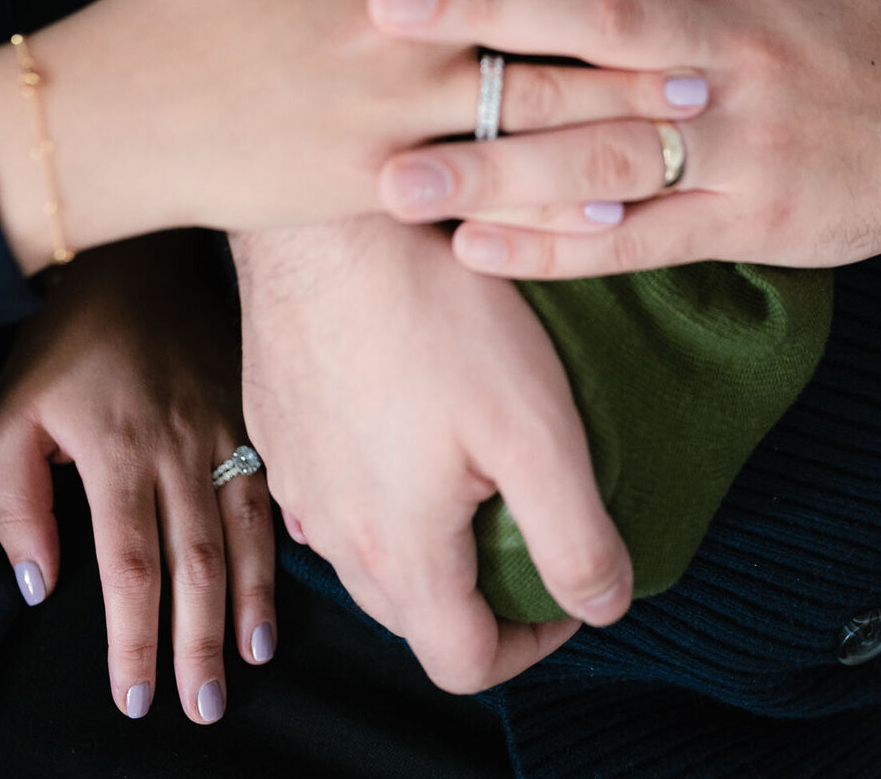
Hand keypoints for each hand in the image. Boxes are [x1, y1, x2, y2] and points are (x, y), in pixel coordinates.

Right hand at [0, 0, 715, 273]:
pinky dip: (551, 192)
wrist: (117, 114)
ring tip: (704, 87)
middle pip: (539, 2)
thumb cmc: (186, 1)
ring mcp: (391, 114)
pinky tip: (618, 196)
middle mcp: (398, 33)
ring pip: (530, 100)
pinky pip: (483, 187)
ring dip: (624, 90)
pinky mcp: (373, 186)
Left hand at [0, 236, 272, 723]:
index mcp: (119, 454)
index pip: (132, 567)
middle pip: (197, 562)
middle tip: (205, 707)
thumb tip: (44, 584)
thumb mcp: (9, 417)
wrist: (138, 262)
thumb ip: (14, 505)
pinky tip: (294, 568)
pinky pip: (275, 480)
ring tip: (255, 654)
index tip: (136, 696)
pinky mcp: (254, 410)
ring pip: (246, 527)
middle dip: (201, 642)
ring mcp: (226, 426)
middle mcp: (181, 447)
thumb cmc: (67, 347)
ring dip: (253, 597)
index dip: (136, 638)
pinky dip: (284, 533)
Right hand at [233, 217, 631, 693]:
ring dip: (424, 535)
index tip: (567, 593)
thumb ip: (574, 536)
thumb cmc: (436, 309)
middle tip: (529, 528)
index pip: (463, 663)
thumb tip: (601, 605)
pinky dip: (376, 479)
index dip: (531, 648)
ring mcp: (294, 471)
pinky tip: (408, 415)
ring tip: (474, 468)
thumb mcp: (536, 428)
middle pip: (412, 612)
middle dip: (478, 593)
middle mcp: (329, 530)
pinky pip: (329, 481)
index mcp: (398, 553)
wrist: (331, 218)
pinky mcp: (278, 415)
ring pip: (364, 546)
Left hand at [372, 0, 880, 274]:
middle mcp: (725, 46)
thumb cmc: (866, 28)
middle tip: (382, 0)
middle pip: (595, 21)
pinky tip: (476, 252)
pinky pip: (640, 238)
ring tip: (394, 173)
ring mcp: (733, 138)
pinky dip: (558, 248)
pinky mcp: (743, 219)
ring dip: (495, 160)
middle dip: (487, 8)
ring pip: (602, 145)